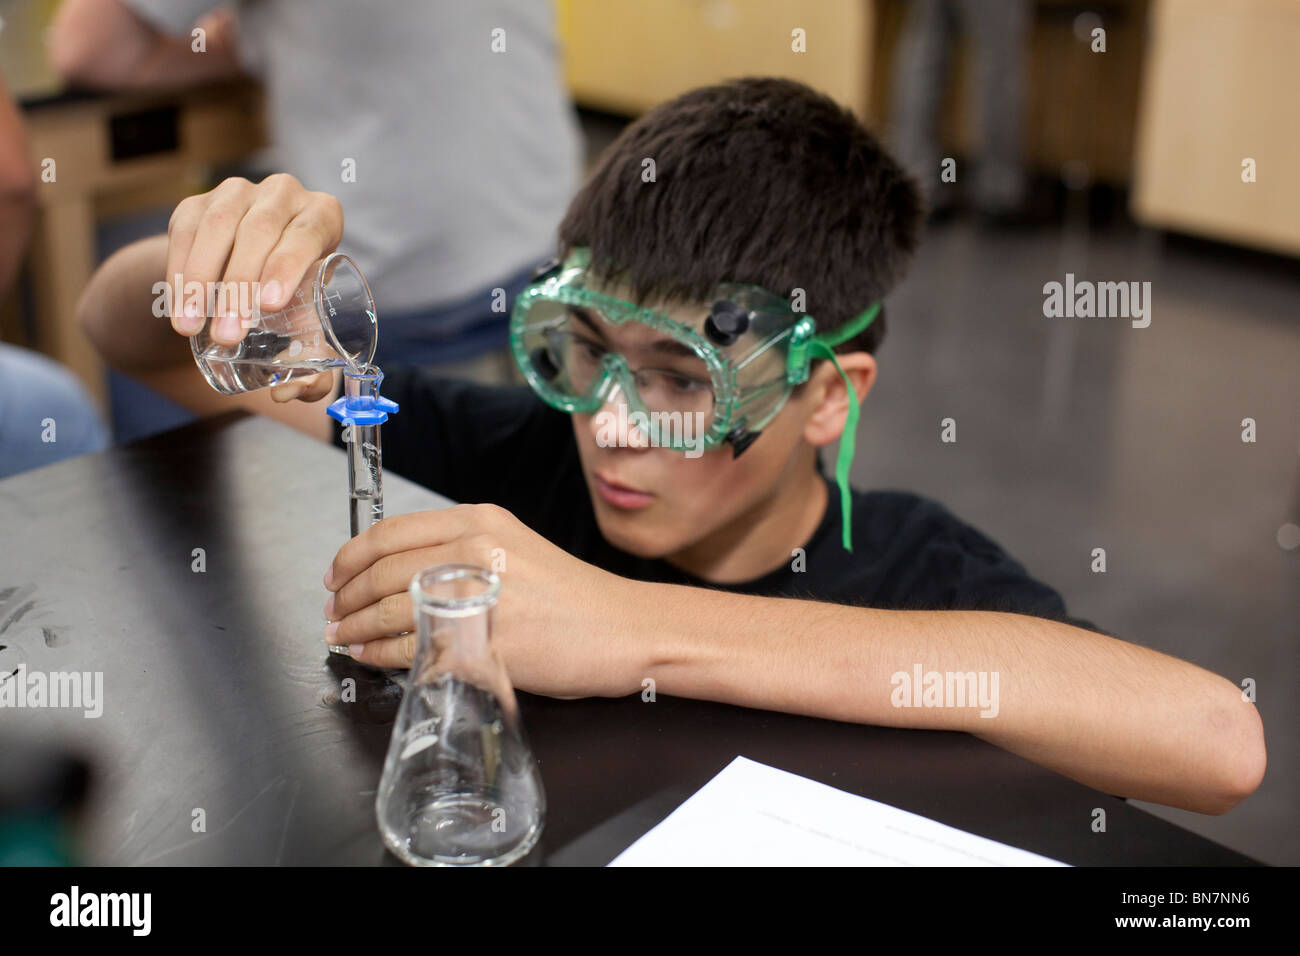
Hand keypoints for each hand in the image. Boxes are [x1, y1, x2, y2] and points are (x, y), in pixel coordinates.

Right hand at [164, 173, 341, 402]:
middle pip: (261, 233)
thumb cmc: (291, 299)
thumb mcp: (308, 322)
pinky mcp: (198, 202)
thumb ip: (315, 363)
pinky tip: (177, 306)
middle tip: (228, 336)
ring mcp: (238, 192)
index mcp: (322, 216)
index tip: (271, 305)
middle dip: (240, 287)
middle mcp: (284, 193)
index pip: (307, 235)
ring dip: (202, 282)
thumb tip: (296, 392)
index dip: (288, 266)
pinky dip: (179, 272)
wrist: (246, 270)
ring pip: (219, 229)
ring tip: (191, 329)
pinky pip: (185, 232)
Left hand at [322, 503, 647, 697]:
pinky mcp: (480, 639)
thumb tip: (399, 576)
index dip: (351, 556)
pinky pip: (409, 647)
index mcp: (479, 521)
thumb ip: (461, 551)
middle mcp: (474, 550)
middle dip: (346, 596)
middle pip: (381, 570)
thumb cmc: (571, 597)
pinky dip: (379, 653)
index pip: (391, 533)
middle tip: (333, 611)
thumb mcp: (513, 549)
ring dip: (354, 626)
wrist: (620, 629)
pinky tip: (370, 655)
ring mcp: (475, 594)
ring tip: (342, 636)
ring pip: (388, 608)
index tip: (336, 574)